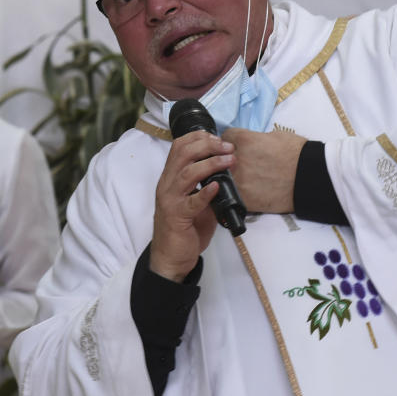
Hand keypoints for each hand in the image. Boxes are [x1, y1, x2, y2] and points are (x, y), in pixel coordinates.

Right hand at [150, 130, 233, 281]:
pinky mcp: (177, 217)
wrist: (171, 258)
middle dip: (207, 145)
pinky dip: (205, 193)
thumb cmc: (184, 228)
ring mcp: (170, 200)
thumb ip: (207, 186)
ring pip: (187, 173)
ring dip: (210, 164)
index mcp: (171, 178)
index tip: (218, 138)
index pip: (179, 147)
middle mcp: (167, 185)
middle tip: (227, 147)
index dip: (198, 138)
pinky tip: (217, 186)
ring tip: (229, 161)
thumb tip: (229, 173)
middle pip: (183, 154)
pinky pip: (191, 202)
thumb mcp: (196, 201)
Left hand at [221, 128, 306, 213]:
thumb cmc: (298, 153)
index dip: (231, 142)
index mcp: (244, 140)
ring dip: (231, 178)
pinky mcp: (244, 199)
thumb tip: (249, 144)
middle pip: (219, 158)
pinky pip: (232, 195)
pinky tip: (249, 192)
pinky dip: (238, 194)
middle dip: (227, 160)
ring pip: (223, 178)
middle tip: (241, 164)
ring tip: (246, 179)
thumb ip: (255, 139)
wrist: (311, 177)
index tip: (236, 147)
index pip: (225, 137)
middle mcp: (237, 159)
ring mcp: (239, 181)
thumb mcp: (274, 136)